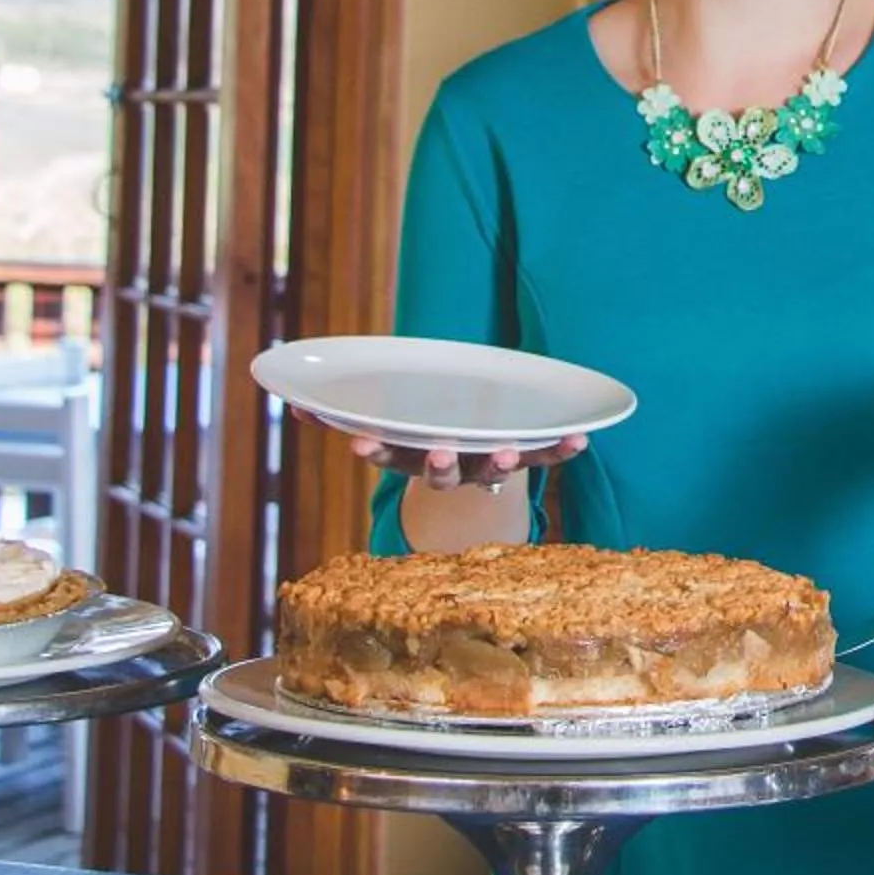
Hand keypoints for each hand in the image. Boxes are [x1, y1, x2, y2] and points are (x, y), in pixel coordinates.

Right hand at [346, 433, 586, 490]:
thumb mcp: (389, 427)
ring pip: (493, 471)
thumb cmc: (424, 434)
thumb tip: (291, 401)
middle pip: (442, 472)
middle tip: (439, 452)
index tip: (357, 442)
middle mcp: (450, 468)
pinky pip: (545, 459)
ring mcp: (487, 467)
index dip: (374, 452)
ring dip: (500, 461)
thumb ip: (343, 416)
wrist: (472, 470)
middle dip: (440, 464)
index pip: (388, 456)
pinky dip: (562, 451)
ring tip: (506, 450)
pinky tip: (582, 438)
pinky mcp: (524, 461)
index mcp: (413, 456)